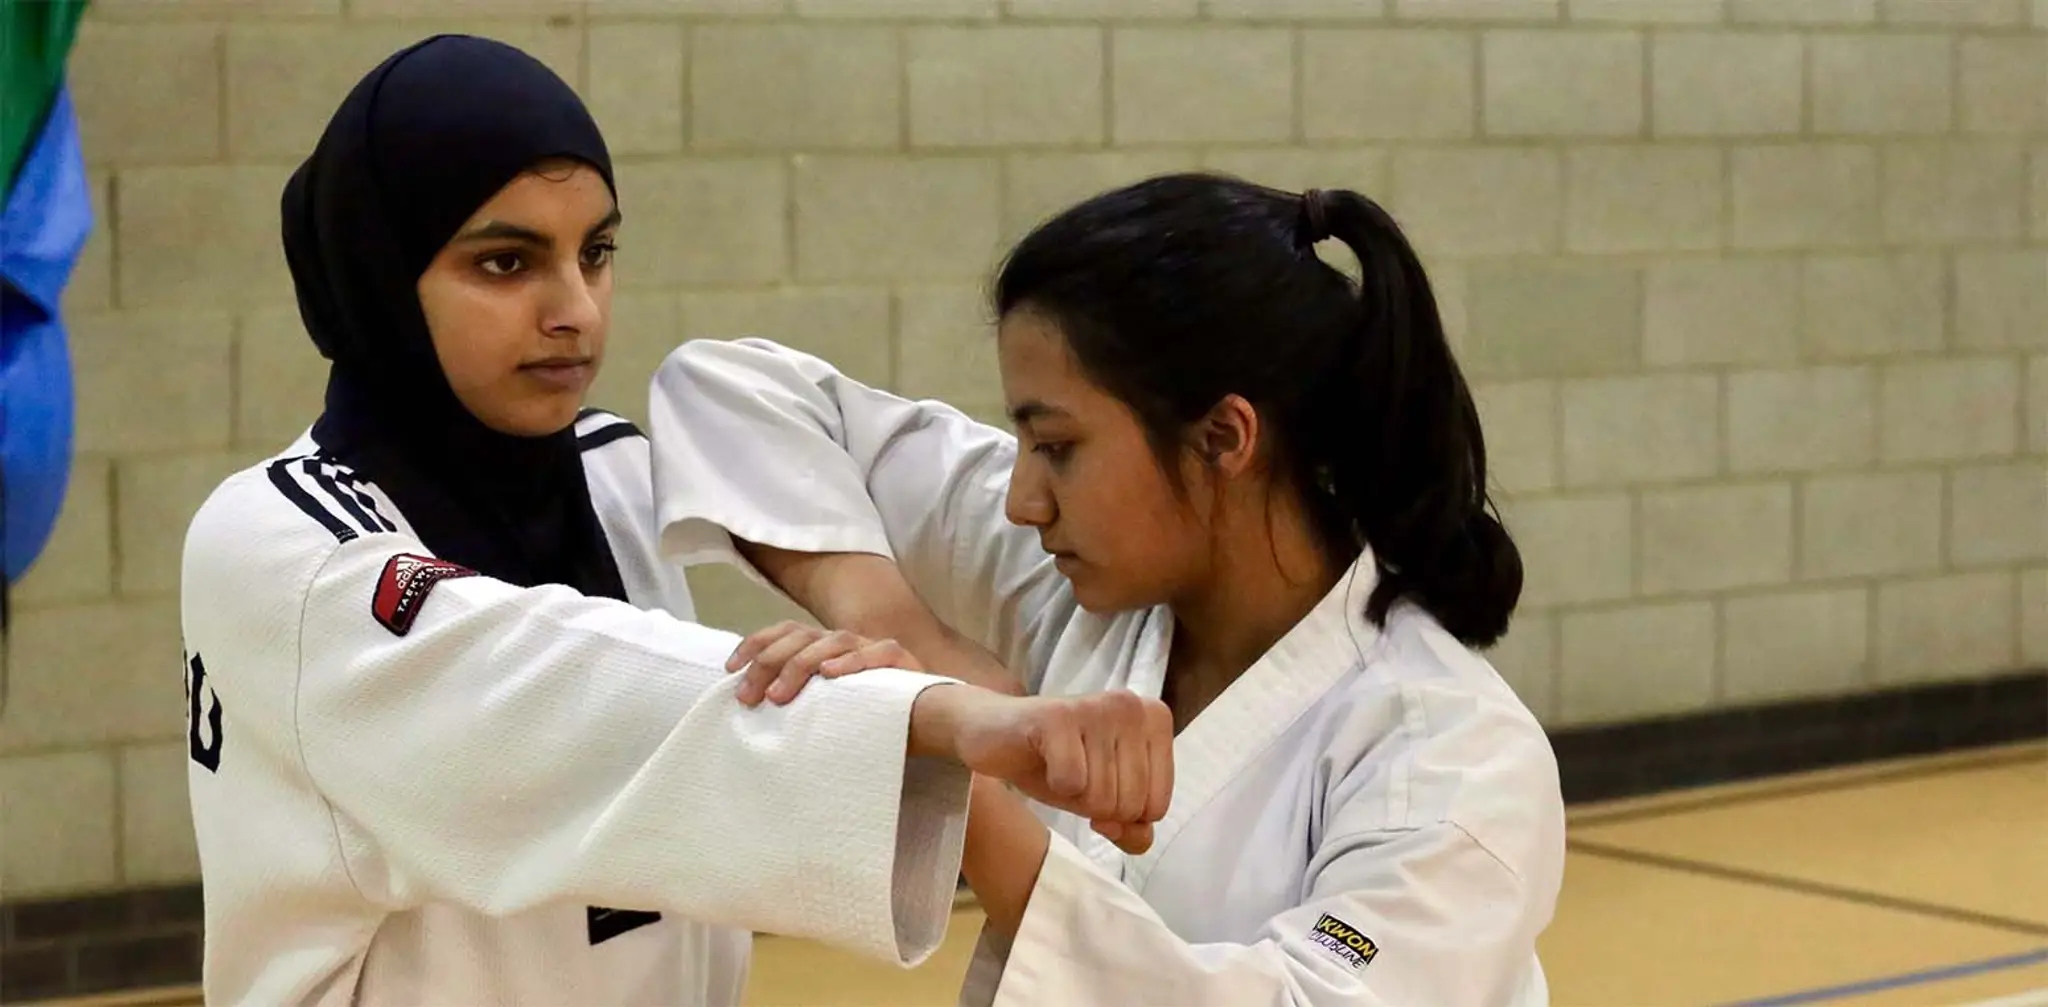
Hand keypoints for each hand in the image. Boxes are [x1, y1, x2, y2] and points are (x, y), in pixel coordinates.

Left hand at [725, 620, 921, 706]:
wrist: (931, 727)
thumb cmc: (868, 724)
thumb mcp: (823, 712)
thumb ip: (798, 703)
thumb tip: (750, 708)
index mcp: (826, 649)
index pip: (787, 632)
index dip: (756, 644)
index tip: (730, 669)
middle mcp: (848, 643)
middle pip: (802, 635)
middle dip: (769, 663)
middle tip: (748, 698)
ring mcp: (875, 650)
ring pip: (835, 640)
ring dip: (801, 665)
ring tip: (779, 695)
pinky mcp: (905, 663)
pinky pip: (880, 654)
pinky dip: (854, 662)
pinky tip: (831, 676)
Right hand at [923, 688, 1174, 847]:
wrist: (994, 734)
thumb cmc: (1058, 764)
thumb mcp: (1104, 801)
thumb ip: (1133, 827)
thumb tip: (1137, 837)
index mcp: (1155, 720)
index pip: (1156, 807)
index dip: (1121, 816)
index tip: (1097, 788)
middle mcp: (1132, 706)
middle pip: (1130, 804)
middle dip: (1095, 808)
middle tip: (1073, 779)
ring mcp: (1096, 707)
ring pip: (1101, 798)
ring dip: (1073, 797)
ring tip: (1058, 768)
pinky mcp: (1058, 716)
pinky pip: (1071, 783)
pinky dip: (1053, 786)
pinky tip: (1044, 762)